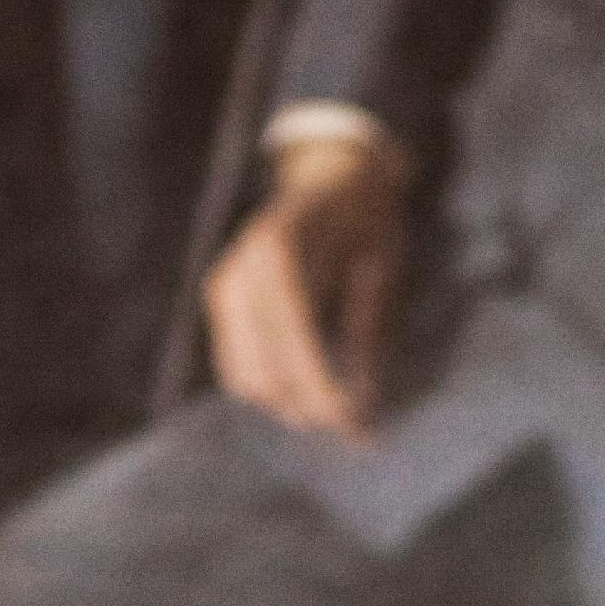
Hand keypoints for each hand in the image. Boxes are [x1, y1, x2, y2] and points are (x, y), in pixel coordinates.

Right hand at [204, 134, 406, 439]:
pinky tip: (310, 391)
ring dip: (289, 404)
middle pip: (263, 369)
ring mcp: (225, 283)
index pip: (293, 339)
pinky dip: (272, 390)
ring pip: (245, 376)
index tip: (356, 429)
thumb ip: (368, 336)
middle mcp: (242, 266)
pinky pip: (237, 367)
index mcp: (281, 248)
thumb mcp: (381, 269)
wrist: (333, 175)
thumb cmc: (366, 220)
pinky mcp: (223, 300)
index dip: (321, 390)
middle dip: (308, 407)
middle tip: (356, 431)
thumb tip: (365, 410)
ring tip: (338, 412)